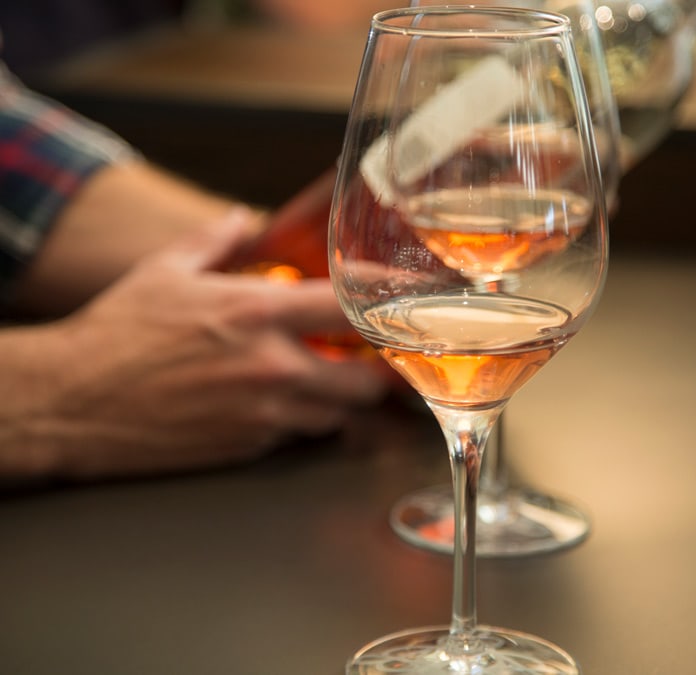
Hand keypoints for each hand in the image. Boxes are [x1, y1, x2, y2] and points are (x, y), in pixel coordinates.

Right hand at [0, 211, 387, 481]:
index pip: (352, 308)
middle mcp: (273, 366)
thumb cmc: (117, 333)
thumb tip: (244, 219)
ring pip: (340, 414)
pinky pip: (301, 436)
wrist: (73, 401)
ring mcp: (266, 413)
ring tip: (323, 379)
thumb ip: (216, 238)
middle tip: (366, 357)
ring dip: (341, 398)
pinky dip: (304, 421)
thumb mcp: (165, 270)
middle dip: (374, 370)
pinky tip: (280, 403)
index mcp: (258, 312)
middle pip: (367, 378)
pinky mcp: (251, 447)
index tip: (408, 303)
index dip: (389, 305)